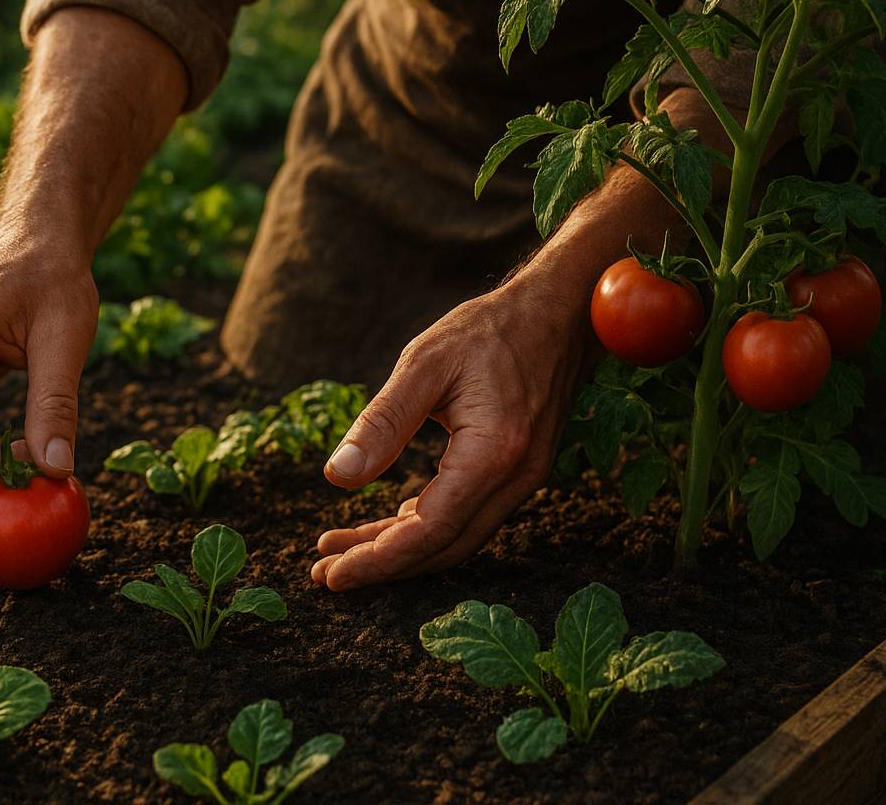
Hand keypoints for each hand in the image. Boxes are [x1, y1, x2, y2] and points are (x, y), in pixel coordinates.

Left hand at [310, 264, 591, 590]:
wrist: (561, 313)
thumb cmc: (489, 330)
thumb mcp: (425, 364)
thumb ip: (382, 422)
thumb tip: (337, 477)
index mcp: (491, 455)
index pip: (427, 531)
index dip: (376, 559)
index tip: (329, 572)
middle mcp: (515, 479)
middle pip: (442, 548)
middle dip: (381, 566)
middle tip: (325, 570)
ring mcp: (523, 479)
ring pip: (455, 537)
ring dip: (401, 549)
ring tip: (344, 548)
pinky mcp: (518, 471)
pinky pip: (468, 516)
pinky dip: (426, 526)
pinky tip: (391, 521)